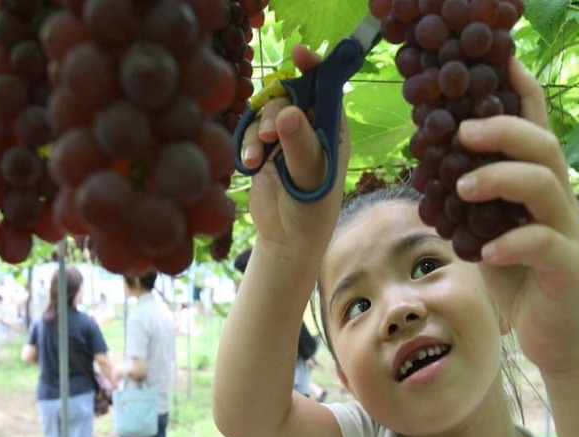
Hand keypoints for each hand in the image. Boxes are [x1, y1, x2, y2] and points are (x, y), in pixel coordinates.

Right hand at [238, 45, 350, 261]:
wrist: (287, 240)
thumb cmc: (312, 211)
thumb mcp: (311, 178)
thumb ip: (300, 146)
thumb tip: (289, 112)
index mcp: (333, 130)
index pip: (327, 88)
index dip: (315, 68)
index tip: (300, 54)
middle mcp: (310, 128)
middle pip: (290, 96)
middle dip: (276, 110)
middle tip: (270, 135)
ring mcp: (285, 138)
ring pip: (266, 112)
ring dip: (257, 132)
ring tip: (256, 159)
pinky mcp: (263, 150)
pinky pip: (249, 131)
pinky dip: (245, 144)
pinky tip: (247, 166)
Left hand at [455, 58, 578, 376]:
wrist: (551, 336)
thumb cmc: (515, 279)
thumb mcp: (484, 233)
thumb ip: (468, 204)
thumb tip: (427, 170)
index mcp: (538, 187)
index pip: (537, 130)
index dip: (523, 95)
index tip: (502, 65)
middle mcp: (558, 201)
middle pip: (544, 146)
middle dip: (502, 130)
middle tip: (461, 130)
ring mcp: (567, 232)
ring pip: (546, 186)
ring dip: (501, 178)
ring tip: (462, 186)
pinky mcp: (568, 267)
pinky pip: (545, 244)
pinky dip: (512, 243)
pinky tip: (485, 251)